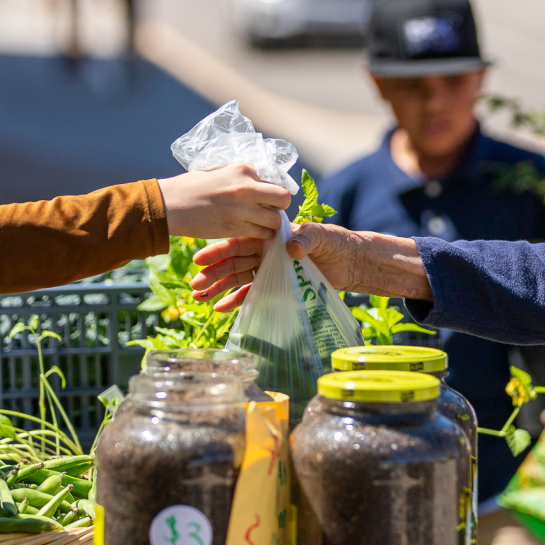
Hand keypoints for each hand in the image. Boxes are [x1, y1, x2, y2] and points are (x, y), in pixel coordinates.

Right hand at [157, 165, 291, 240]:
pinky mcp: (234, 228)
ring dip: (270, 224)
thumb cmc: (190, 186)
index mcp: (243, 169)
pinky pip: (261, 234)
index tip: (266, 199)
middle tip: (269, 212)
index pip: (275, 181)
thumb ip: (241, 175)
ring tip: (259, 224)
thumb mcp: (218, 171)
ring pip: (275, 221)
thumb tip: (260, 180)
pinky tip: (251, 232)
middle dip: (280, 207)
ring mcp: (241, 209)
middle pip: (283, 200)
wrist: (168, 205)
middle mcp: (246, 187)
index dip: (273, 192)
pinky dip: (260, 235)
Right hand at [189, 222, 367, 311]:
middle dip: (213, 273)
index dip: (219, 252)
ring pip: (239, 279)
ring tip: (199, 297)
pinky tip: (219, 308)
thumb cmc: (336, 243)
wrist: (350, 262)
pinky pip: (253, 294)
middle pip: (234, 263)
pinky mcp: (277, 286)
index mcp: (271, 237)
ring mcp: (270, 270)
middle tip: (194, 284)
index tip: (200, 259)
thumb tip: (291, 247)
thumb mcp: (321, 236)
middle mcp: (266, 252)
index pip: (240, 242)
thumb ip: (306, 238)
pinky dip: (236, 300)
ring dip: (219, 288)